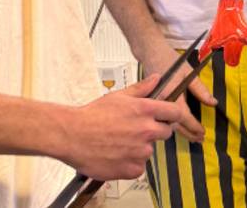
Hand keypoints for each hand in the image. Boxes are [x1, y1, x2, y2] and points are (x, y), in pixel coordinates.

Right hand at [60, 75, 182, 180]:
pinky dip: (130, 163)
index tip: (167, 117)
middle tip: (135, 130)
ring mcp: (140, 152)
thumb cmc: (91, 116)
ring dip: (139, 148)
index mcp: (144, 110)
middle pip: (165, 132)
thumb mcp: (118, 97)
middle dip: (154, 130)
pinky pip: (139, 167)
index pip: (175, 112)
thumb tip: (156, 79)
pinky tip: (115, 155)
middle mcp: (146, 131)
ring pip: (149, 150)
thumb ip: (141, 89)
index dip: (172, 114)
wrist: (71, 135)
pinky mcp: (132, 169)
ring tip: (118, 143)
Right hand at [141, 39, 216, 142]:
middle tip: (198, 139)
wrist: (150, 52)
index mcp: (171, 95)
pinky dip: (167, 124)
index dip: (194, 127)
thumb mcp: (189, 73)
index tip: (202, 133)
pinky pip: (157, 118)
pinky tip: (175, 127)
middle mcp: (160, 102)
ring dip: (178, 131)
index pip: (184, 117)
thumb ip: (200, 90)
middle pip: (174, 125)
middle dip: (187, 133)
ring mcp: (152, 104)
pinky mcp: (148, 103)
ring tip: (190, 136)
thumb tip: (213, 103)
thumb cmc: (169, 60)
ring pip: (164, 123)